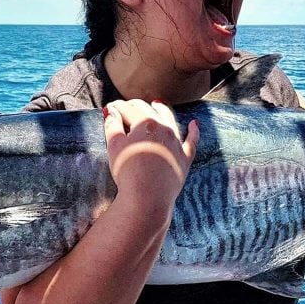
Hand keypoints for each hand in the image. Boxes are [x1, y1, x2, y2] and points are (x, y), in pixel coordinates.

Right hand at [103, 99, 199, 217]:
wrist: (148, 198)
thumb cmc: (128, 172)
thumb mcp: (114, 147)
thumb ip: (112, 126)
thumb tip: (111, 112)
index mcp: (145, 123)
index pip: (129, 109)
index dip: (117, 107)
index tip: (109, 108)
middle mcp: (164, 128)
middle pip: (148, 110)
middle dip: (135, 106)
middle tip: (125, 108)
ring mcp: (176, 143)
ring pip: (170, 119)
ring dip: (161, 110)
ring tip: (155, 105)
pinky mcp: (184, 158)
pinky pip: (191, 141)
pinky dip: (193, 131)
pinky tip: (194, 124)